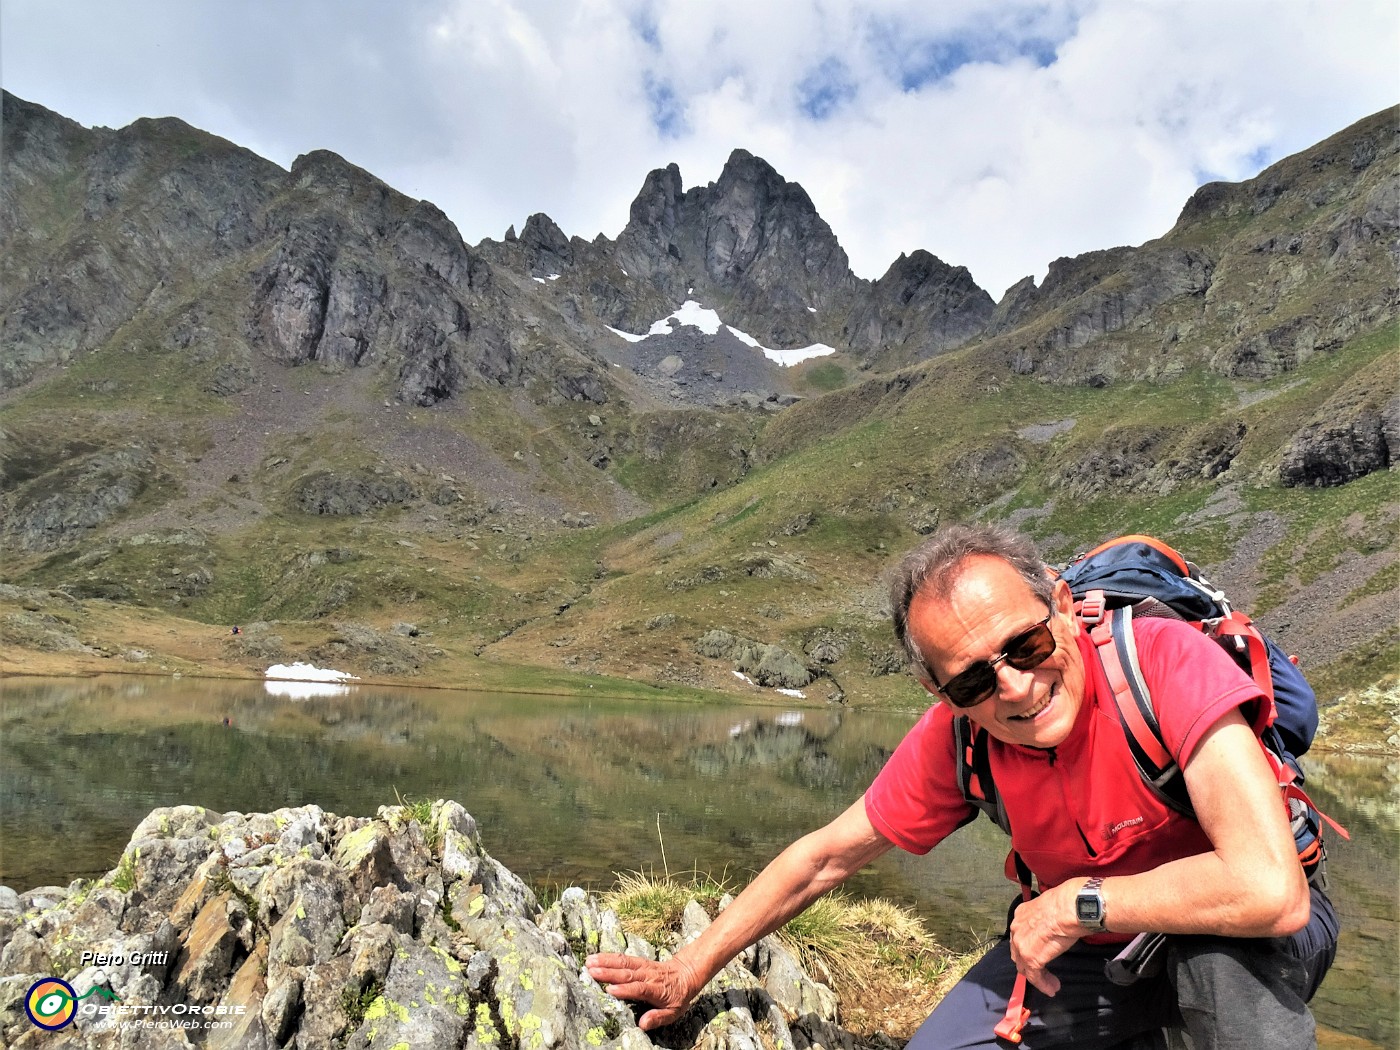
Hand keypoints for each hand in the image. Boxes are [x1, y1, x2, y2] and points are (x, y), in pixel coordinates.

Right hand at [585, 952, 702, 1030]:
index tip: (610, 990)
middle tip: (592, 972)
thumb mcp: (673, 1012)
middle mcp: (648, 976)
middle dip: (609, 972)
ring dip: (606, 961)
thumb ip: (657, 1018)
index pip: (639, 989)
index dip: (625, 989)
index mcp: (656, 990)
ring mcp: (643, 967)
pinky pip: (624, 958)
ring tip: (589, 961)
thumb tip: (642, 1024)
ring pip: (624, 963)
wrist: (687, 974)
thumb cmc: (678, 997)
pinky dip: (610, 956)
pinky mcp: (639, 961)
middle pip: (627, 974)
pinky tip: (597, 956)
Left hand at [1008, 883, 1082, 995]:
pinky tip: (1051, 988)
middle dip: (1029, 964)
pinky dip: (1043, 984)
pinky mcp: (1031, 958)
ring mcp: (1022, 944)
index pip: (1020, 935)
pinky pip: (1034, 976)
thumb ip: (1046, 918)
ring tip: (1050, 984)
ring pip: (1025, 966)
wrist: (1069, 908)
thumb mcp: (1050, 907)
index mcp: (1021, 914)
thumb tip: (1056, 924)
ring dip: (1038, 977)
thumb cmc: (1066, 904)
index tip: (1039, 954)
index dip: (1028, 946)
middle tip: (1042, 972)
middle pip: (1019, 952)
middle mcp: (1017, 928)